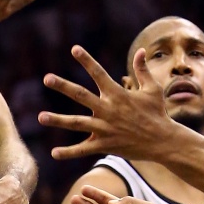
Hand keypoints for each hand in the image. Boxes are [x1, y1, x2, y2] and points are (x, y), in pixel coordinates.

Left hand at [38, 45, 175, 160]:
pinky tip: (54, 153)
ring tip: (40, 117)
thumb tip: (141, 50)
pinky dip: (68, 152)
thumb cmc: (158, 113)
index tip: (74, 49)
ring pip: (77, 123)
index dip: (87, 60)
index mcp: (118, 94)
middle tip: (47, 78)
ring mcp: (105, 128)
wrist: (163, 141)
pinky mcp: (105, 145)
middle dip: (63, 86)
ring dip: (58, 120)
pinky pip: (83, 149)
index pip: (99, 73)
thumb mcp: (152, 89)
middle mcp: (108, 110)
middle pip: (81, 95)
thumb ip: (142, 70)